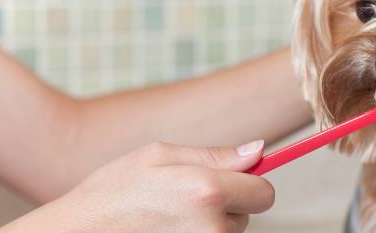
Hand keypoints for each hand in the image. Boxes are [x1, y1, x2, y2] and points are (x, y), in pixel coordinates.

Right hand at [0, 140, 272, 232]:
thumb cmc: (111, 193)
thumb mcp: (159, 156)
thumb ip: (215, 155)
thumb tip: (258, 150)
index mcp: (207, 190)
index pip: (264, 194)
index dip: (250, 186)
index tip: (235, 183)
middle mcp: (211, 228)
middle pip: (247, 217)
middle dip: (226, 208)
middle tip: (183, 202)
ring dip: (210, 227)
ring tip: (169, 220)